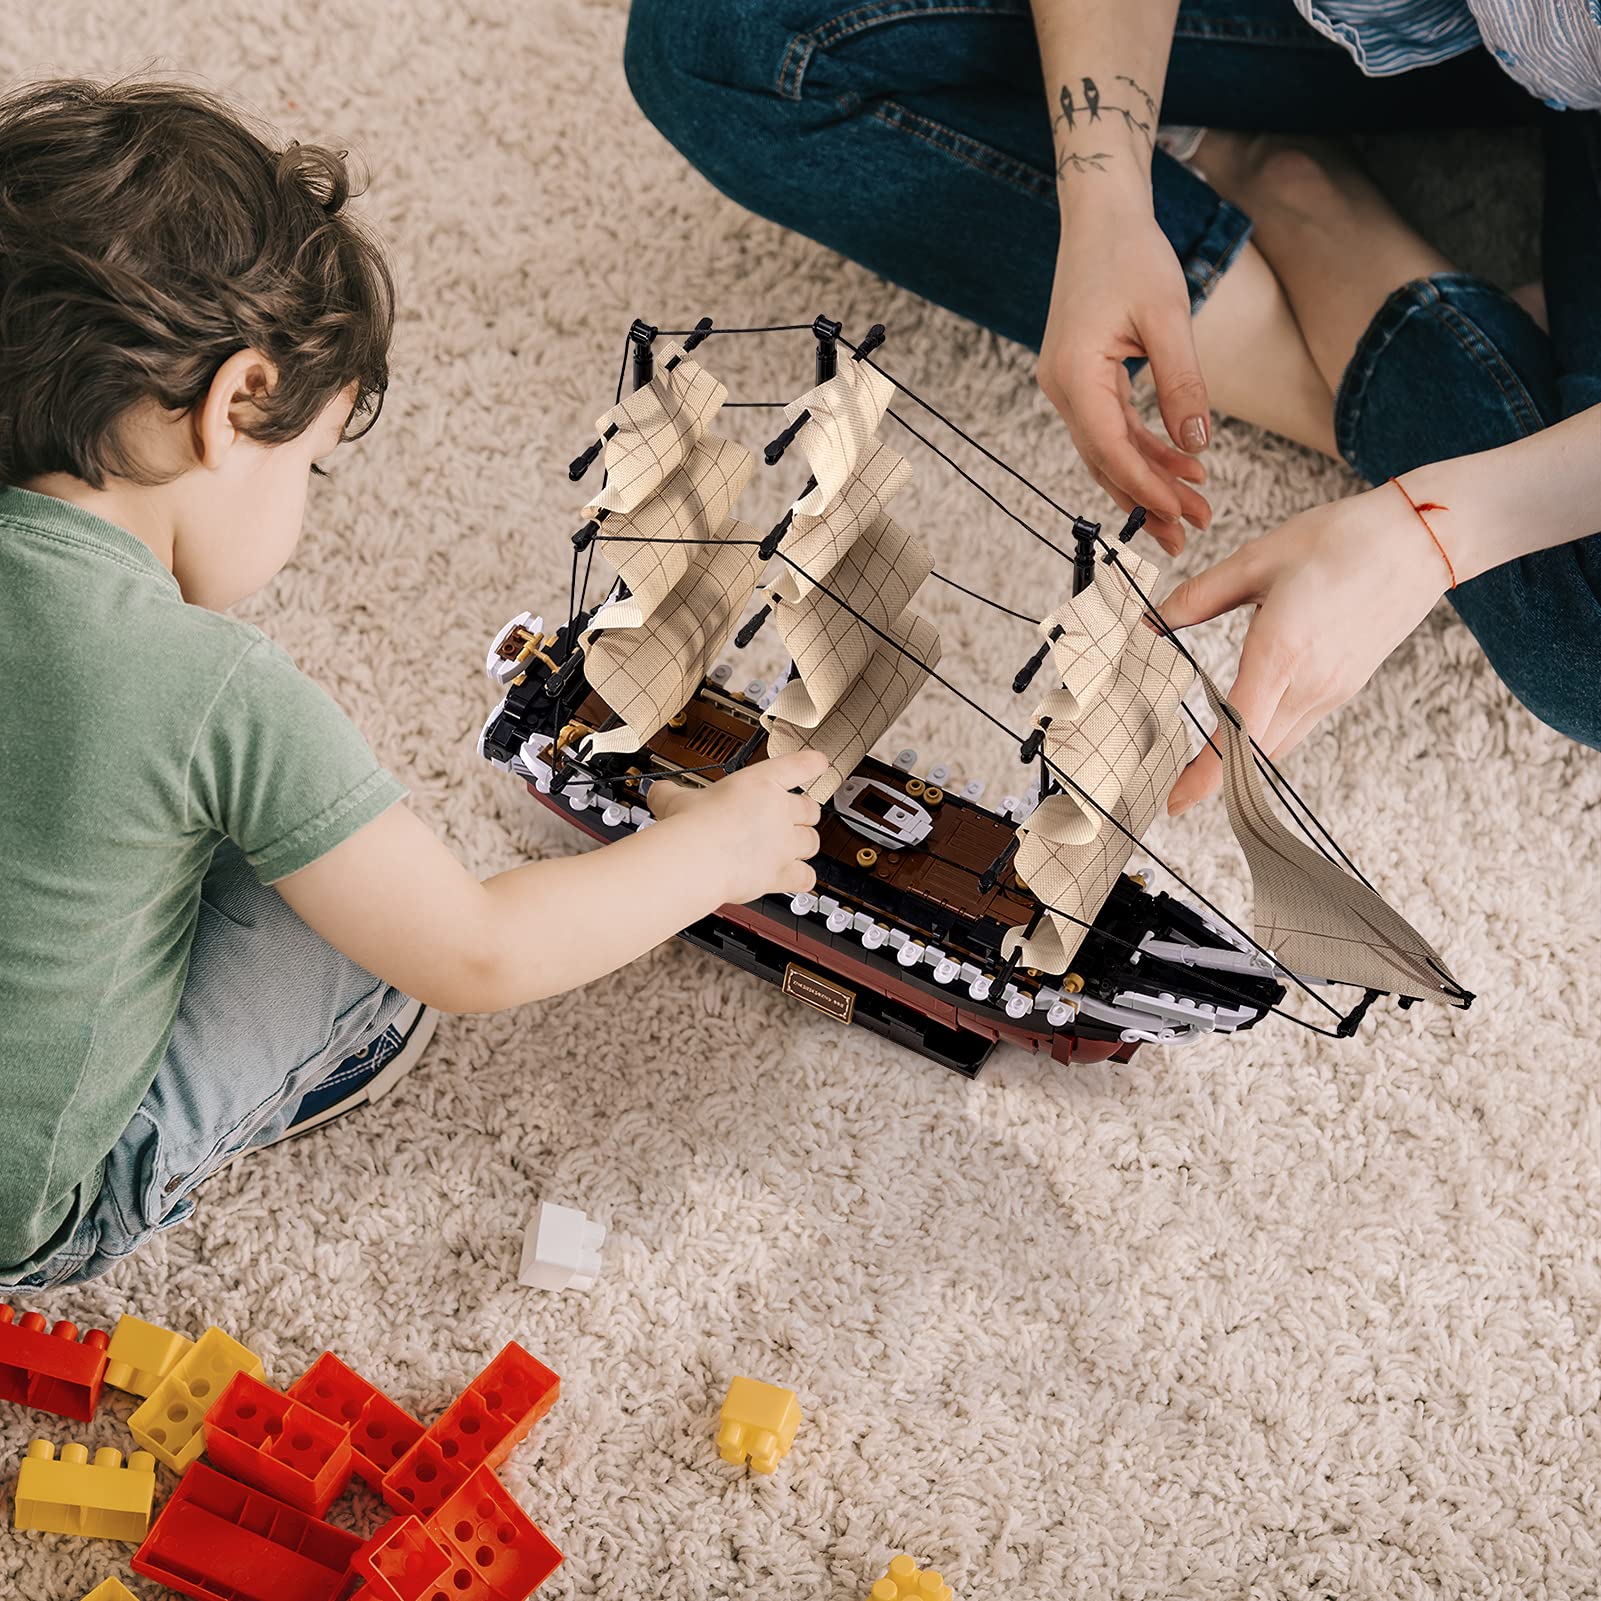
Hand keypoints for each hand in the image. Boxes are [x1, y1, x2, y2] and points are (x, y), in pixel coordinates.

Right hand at [648, 748, 825, 902]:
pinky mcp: (781, 874)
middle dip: (804, 814)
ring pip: (812, 842)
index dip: (812, 763)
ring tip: (792, 847)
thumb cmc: (689, 826)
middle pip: (811, 809)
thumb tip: (658, 791)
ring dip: (804, 845)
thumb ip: (672, 792)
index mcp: (760, 783)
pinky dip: (802, 878)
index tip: (820, 762)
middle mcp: (779, 812)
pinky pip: (806, 876)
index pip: (798, 766)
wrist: (696, 859)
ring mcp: (783, 844)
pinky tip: (796, 878)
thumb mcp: (675, 798)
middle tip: (793, 817)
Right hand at [1038, 199, 1211, 553]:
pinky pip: (1111, 428)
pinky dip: (1144, 450)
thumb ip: (1183, 384)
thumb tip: (1198, 445)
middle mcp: (1061, 389)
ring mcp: (1067, 386)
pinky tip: (1180, 465)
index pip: (1111, 450)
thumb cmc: (1132, 255)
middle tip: (1191, 535)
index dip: (1148, 488)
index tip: (1183, 516)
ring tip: (1194, 508)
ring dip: (1149, 481)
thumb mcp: (1168, 317)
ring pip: (1109, 450)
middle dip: (1149, 500)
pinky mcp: (1080, 379)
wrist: (1099, 216)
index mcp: (1074, 376)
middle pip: (1106, 461)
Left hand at [1160, 484, 1449, 813]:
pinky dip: (1266, 741)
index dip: (1205, 774)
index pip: (1237, 731)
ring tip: (1200, 771)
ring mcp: (1332, 689)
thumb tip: (1151, 621)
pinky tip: (1244, 734)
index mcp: (1281, 652)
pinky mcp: (1345, 686)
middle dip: (1214, 781)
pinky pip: (1296, 727)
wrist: (1421, 538)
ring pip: (1277, 746)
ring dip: (1240, 765)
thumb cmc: (1340, 540)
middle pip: (1255, 754)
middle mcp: (1310, 683)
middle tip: (1173, 794)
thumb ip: (1199, 597)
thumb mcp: (1257, 559)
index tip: (1175, 802)